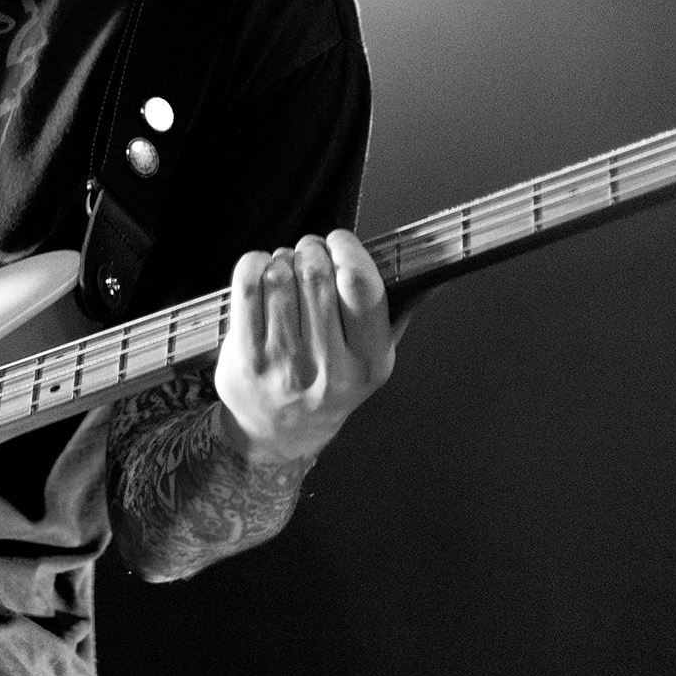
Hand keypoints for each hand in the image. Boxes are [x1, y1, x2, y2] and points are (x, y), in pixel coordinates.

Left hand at [212, 230, 395, 467]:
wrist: (280, 432)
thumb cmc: (329, 386)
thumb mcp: (374, 359)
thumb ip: (399, 313)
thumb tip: (430, 274)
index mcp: (370, 363)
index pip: (361, 287)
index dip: (348, 250)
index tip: (340, 243)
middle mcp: (328, 367)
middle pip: (317, 274)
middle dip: (312, 250)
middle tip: (310, 253)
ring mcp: (283, 364)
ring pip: (280, 276)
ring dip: (283, 258)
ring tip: (287, 267)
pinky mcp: (245, 359)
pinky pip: (247, 289)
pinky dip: (253, 265)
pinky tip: (262, 270)